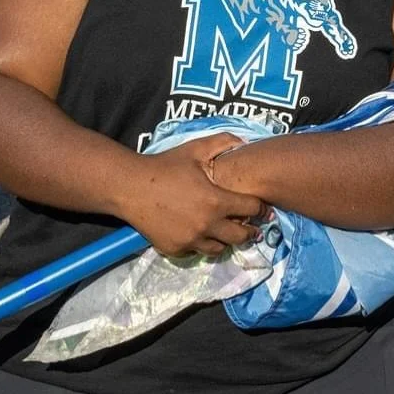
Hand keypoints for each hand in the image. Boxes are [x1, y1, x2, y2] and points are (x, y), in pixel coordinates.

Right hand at [121, 133, 265, 257]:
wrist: (131, 187)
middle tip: (250, 227)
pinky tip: (198, 232)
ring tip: (224, 232)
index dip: (259, 208)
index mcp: (216, 201)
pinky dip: (201, 243)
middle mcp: (207, 225)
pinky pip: (196, 250)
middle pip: (241, 236)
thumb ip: (222, 142)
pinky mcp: (176, 249)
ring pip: (219, 248)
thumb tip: (244, 142)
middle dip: (249, 231)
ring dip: (225, 240)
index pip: (251, 210)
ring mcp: (191, 240)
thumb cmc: (165, 166)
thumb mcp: (195, 150)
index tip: (261, 209)